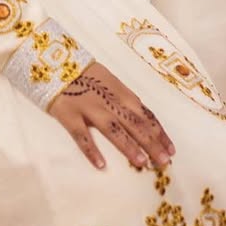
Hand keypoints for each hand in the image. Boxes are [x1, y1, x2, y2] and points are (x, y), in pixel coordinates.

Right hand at [48, 62, 174, 171]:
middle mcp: (108, 100)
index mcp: (121, 92)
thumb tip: (144, 120)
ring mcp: (89, 107)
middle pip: (134, 123)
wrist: (54, 60)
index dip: (159, 132)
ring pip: (113, 129)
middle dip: (151, 143)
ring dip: (128, 146)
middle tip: (164, 162)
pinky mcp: (69, 114)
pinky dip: (91, 150)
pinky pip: (81, 135)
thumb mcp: (110, 82)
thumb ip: (124, 100)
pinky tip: (101, 165)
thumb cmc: (86, 74)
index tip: (171, 150)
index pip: (145, 114)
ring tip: (141, 163)